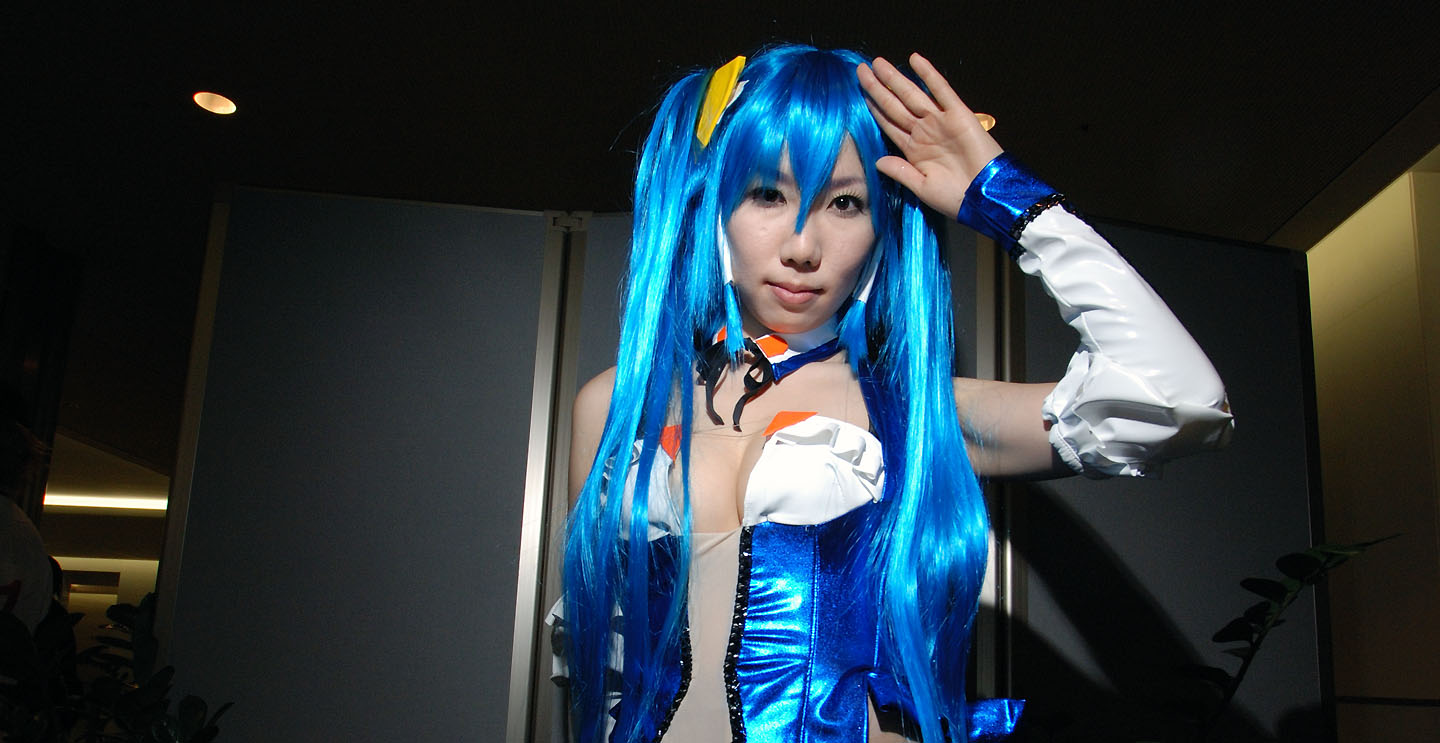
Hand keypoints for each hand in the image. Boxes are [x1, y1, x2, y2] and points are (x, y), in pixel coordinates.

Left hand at [857, 53, 1003, 218]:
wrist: (984, 197)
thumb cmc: (955, 197)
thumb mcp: (922, 187)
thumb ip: (900, 172)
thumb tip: (878, 161)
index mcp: (913, 149)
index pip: (889, 123)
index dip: (873, 108)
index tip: (859, 93)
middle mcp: (924, 131)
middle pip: (895, 106)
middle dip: (877, 88)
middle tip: (860, 70)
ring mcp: (940, 121)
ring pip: (912, 95)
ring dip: (895, 79)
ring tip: (877, 63)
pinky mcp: (958, 115)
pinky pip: (941, 91)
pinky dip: (928, 75)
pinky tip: (914, 60)